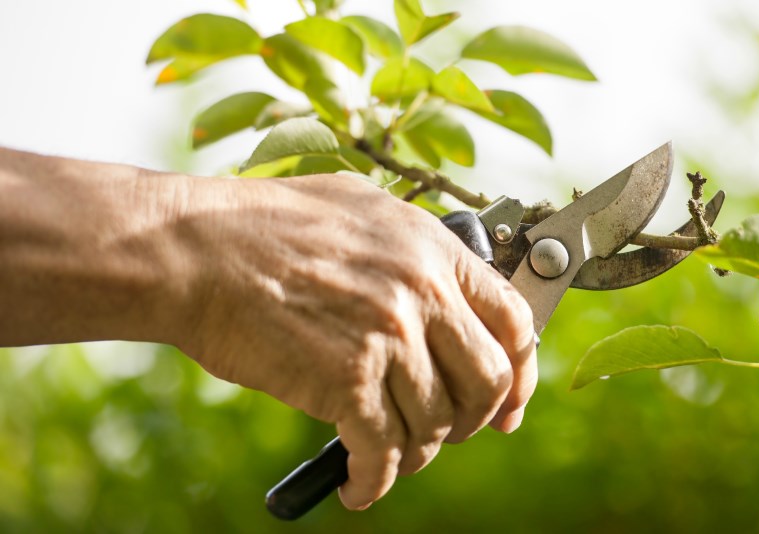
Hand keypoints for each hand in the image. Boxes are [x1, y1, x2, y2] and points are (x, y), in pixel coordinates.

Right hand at [176, 174, 537, 509]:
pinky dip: (374, 482)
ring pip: (436, 424)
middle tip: (452, 432)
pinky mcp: (346, 381)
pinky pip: (383, 452)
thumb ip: (413, 247)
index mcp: (433, 249)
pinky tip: (359, 486)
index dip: (521, 372)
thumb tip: (445, 285)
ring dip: (419, 452)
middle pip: (488, 382)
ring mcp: (388, 337)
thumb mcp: (361, 207)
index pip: (514, 320)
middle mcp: (423, 293)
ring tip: (392, 455)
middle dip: (475, 420)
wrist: (196, 249)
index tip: (510, 403)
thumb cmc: (265, 225)